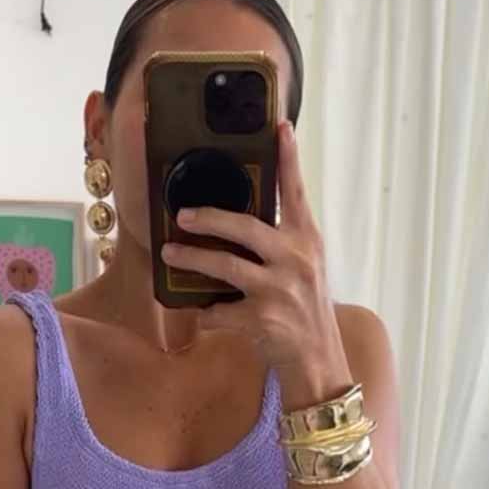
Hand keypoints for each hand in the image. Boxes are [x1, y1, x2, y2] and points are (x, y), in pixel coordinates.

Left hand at [158, 119, 351, 401]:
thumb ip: (282, 243)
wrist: (319, 363)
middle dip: (209, 218)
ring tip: (169, 254)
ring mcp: (279, 291)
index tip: (280, 126)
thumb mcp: (305, 270)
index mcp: (307, 241)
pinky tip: (204, 313)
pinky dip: (208, 312)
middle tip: (181, 214)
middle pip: (246, 227)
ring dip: (192, 259)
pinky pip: (219, 311)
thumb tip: (239, 221)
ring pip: (224, 267)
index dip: (288, 158)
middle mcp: (296, 261)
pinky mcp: (262, 320)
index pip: (296, 193)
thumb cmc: (305, 313)